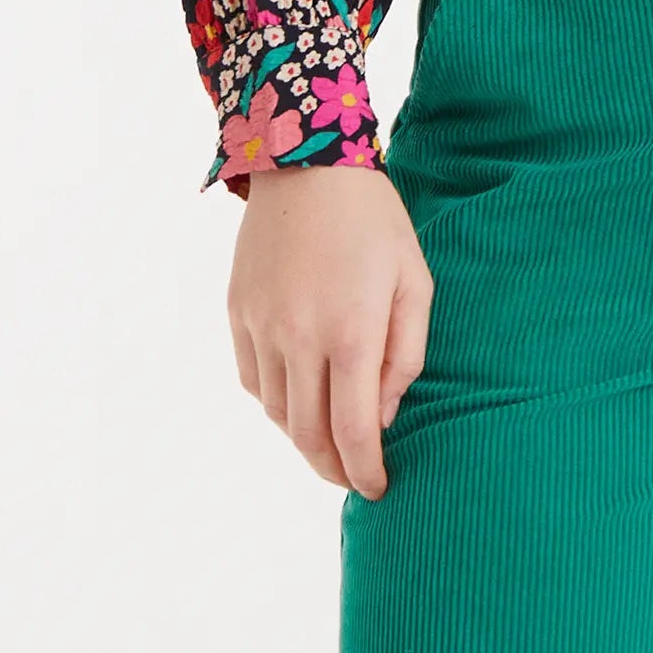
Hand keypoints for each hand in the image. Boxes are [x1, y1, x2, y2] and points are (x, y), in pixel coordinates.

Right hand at [227, 161, 432, 498]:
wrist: (307, 164)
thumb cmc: (375, 222)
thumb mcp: (414, 281)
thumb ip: (406, 355)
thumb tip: (384, 415)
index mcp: (351, 330)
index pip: (352, 431)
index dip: (364, 471)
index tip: (377, 488)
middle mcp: (299, 336)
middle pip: (308, 435)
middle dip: (333, 468)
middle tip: (353, 478)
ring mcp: (262, 326)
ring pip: (278, 414)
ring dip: (304, 440)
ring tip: (330, 443)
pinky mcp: (239, 313)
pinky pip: (254, 382)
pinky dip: (276, 404)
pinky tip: (298, 401)